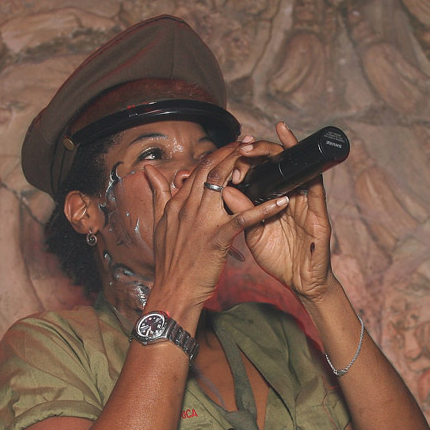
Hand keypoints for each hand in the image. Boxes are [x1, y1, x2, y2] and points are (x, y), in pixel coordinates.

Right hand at [144, 141, 289, 314]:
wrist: (174, 288)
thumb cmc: (169, 261)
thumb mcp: (159, 223)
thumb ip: (158, 194)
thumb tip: (148, 170)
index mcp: (177, 202)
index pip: (198, 168)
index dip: (217, 153)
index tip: (232, 145)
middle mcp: (188, 206)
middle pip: (212, 168)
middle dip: (232, 151)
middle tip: (250, 141)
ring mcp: (203, 220)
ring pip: (225, 184)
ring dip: (246, 168)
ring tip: (264, 157)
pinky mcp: (217, 237)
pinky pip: (244, 218)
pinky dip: (264, 208)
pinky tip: (281, 202)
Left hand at [222, 123, 333, 303]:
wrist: (302, 283)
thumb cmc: (279, 258)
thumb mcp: (254, 233)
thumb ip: (242, 212)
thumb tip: (224, 189)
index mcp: (273, 201)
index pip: (260, 173)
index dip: (246, 161)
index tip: (229, 153)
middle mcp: (291, 197)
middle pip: (278, 166)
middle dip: (263, 150)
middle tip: (246, 141)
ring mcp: (307, 204)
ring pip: (298, 170)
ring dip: (288, 150)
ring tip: (279, 130)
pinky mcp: (320, 215)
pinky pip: (317, 189)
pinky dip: (312, 171)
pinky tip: (305, 157)